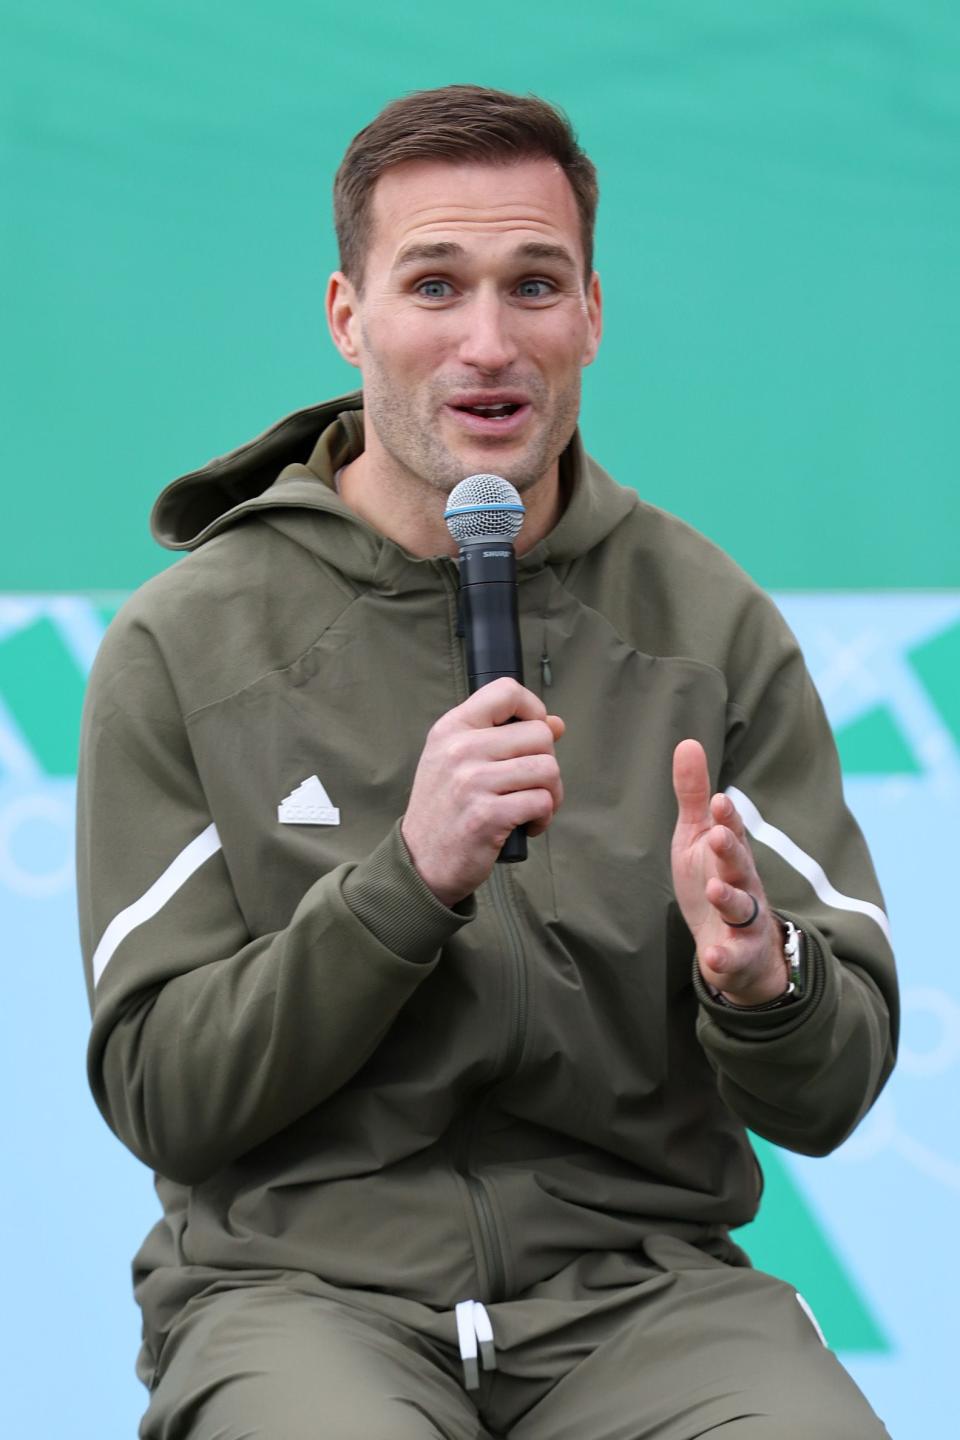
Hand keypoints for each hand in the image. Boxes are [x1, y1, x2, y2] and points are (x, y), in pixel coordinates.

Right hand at [401, 678, 564, 906]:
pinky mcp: (487, 815)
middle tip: (532, 785)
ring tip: (534, 806)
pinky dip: (544, 817)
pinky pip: (541, 802)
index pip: (506, 691)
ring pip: (547, 769)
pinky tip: (528, 825)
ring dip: (552, 792)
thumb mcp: (459, 762)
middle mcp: (460, 749)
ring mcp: (472, 782)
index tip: (532, 736)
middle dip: (547, 763)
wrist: (420, 862)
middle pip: (540, 735)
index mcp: (451, 728)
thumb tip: (556, 724)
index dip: (533, 709)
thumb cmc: (445, 809)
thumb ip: (504, 737)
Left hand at [671, 739, 787, 1005]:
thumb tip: (688, 742)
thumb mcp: (698, 838)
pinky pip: (733, 958)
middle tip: (718, 835)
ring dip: (728, 899)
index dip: (726, 817)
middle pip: (739, 866)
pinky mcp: (737, 954)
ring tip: (713, 890)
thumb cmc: (714, 880)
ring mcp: (743, 921)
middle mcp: (743, 884)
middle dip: (731, 851)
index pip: (731, 832)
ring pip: (741, 909)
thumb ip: (693, 796)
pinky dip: (725, 958)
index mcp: (731, 855)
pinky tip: (714, 958)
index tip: (718, 799)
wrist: (742, 949)